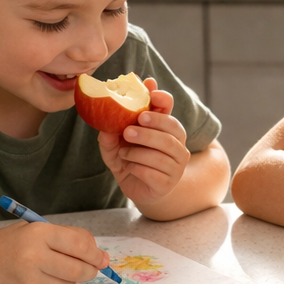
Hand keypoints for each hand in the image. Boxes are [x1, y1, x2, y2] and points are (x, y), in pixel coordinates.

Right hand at [0, 220, 109, 283]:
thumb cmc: (18, 241)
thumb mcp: (42, 229)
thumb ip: (72, 238)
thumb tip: (103, 257)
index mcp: (40, 232)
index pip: (80, 245)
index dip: (96, 254)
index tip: (102, 258)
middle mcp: (34, 253)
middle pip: (79, 267)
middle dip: (92, 269)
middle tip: (94, 267)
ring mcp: (30, 274)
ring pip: (70, 282)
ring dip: (77, 278)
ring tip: (67, 269)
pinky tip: (53, 277)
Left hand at [97, 78, 190, 205]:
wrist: (136, 189)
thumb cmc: (130, 161)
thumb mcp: (115, 145)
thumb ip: (110, 134)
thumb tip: (106, 123)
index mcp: (165, 128)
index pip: (169, 108)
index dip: (163, 99)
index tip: (151, 94)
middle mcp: (177, 145)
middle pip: (172, 129)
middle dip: (151, 127)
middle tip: (129, 129)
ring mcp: (176, 165)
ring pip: (162, 153)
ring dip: (138, 152)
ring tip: (123, 153)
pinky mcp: (168, 183)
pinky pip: (153, 172)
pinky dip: (137, 168)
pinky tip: (129, 167)